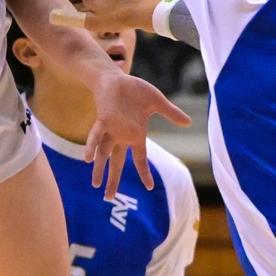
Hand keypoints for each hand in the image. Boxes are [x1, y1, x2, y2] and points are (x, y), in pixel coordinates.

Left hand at [86, 71, 191, 196]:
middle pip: (117, 163)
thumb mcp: (157, 102)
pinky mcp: (103, 120)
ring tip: (95, 185)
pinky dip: (91, 146)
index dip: (144, 172)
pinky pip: (96, 136)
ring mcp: (111, 130)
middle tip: (109, 198)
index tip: (149, 187)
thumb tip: (189, 122)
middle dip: (113, 180)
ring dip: (99, 168)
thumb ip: (171, 113)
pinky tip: (87, 158)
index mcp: (135, 134)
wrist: (116, 77)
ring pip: (103, 153)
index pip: (140, 158)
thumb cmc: (135, 89)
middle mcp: (122, 136)